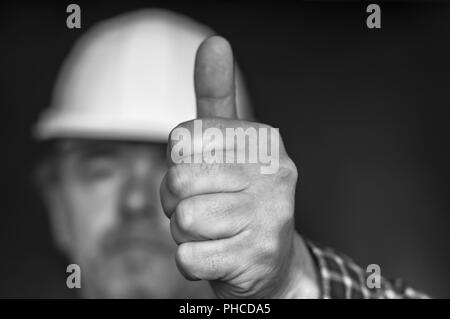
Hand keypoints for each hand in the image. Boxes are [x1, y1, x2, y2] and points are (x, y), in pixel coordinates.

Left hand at [160, 36, 318, 297]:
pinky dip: (192, 261)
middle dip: (177, 201)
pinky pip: (188, 258)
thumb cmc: (235, 196)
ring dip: (185, 232)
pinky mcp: (257, 257)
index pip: (182, 140)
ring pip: (183, 221)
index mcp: (263, 140)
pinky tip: (219, 254)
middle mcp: (275, 173)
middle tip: (205, 207)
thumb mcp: (227, 144)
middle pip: (178, 182)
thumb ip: (216, 95)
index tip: (202, 175)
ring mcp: (270, 217)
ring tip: (216, 231)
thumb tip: (215, 42)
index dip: (178, 164)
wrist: (269, 260)